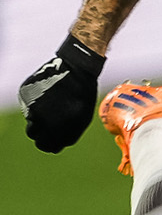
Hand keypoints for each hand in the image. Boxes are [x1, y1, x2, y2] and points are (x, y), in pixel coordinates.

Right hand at [20, 34, 105, 152]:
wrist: (76, 69)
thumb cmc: (82, 95)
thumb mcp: (82, 119)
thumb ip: (67, 135)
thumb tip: (56, 145)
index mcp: (57, 130)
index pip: (44, 146)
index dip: (47, 143)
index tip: (50, 139)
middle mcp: (42, 121)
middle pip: (33, 134)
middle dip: (39, 131)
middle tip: (48, 122)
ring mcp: (32, 107)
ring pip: (30, 119)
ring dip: (38, 116)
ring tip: (52, 103)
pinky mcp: (26, 95)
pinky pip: (27, 104)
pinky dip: (36, 101)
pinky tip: (48, 92)